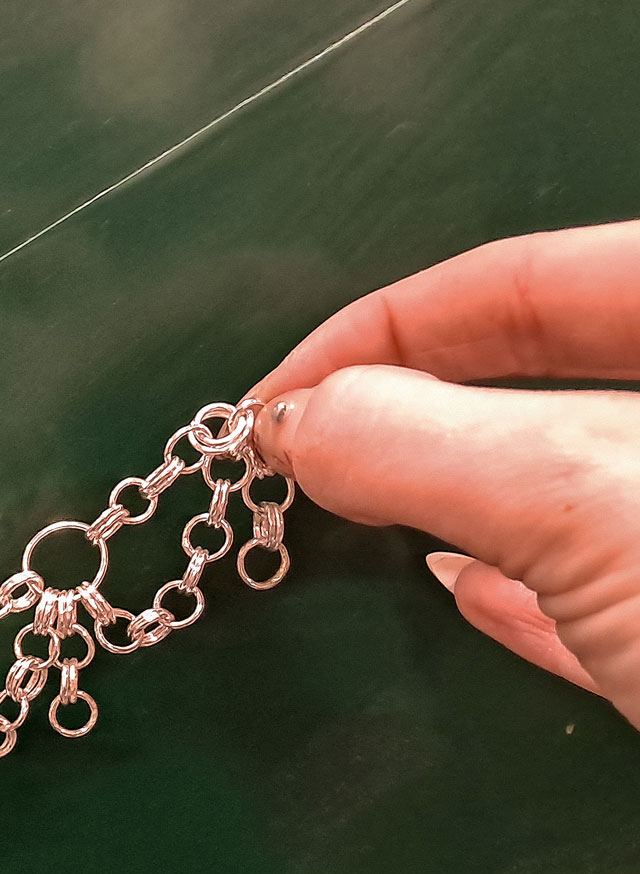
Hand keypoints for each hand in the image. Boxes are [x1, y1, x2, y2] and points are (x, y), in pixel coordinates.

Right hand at [248, 222, 639, 727]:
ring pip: (569, 485)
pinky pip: (604, 593)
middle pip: (544, 373)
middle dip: (412, 401)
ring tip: (351, 510)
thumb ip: (421, 441)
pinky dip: (522, 594)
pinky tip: (460, 594)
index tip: (269, 401)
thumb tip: (291, 422)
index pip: (526, 279)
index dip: (383, 326)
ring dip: (452, 497)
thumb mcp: (579, 495)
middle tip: (302, 449)